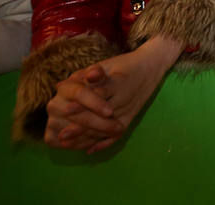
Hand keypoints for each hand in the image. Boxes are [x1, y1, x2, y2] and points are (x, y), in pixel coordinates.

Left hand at [44, 36, 182, 152]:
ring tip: (69, 145)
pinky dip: (104, 143)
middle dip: (82, 126)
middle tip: (63, 135)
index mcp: (118, 82)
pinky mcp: (130, 118)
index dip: (82, 103)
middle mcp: (124, 98)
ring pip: (108, 128)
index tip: (65, 110)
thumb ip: (90, 73)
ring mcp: (128, 110)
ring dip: (89, 138)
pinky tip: (89, 150)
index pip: (99, 95)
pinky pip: (117, 134)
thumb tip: (64, 83)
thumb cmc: (124, 65)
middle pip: (102, 115)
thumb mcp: (108, 65)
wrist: (151, 67)